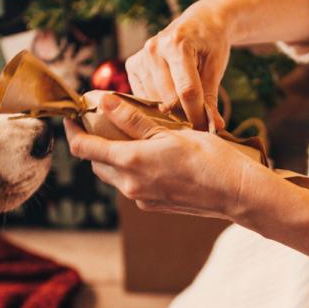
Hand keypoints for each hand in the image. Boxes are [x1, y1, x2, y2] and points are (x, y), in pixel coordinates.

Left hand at [63, 94, 276, 220]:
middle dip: (93, 141)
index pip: (84, 147)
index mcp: (131, 162)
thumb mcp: (170, 131)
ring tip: (127, 134)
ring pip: (114, 175)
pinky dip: (130, 168)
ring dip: (112, 156)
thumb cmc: (210, 158)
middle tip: (101, 120)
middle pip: (96, 163)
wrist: (236, 193)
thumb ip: (134, 119)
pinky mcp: (154, 205)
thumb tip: (105, 102)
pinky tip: (148, 154)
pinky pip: (131, 185)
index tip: (72, 115)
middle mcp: (131, 185)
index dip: (72, 130)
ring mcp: (142, 198)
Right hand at [125, 0, 231, 131]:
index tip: (206, 129)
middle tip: (197, 121)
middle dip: (185, 115)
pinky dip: (156, 102)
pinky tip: (168, 97)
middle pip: (168, 99)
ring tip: (184, 107)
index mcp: (179, 44)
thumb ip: (210, 98)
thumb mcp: (216, 68)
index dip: (197, 114)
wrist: (200, 21)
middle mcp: (154, 49)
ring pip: (154, 101)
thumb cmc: (211, 44)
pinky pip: (142, 96)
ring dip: (170, 111)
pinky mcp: (133, 64)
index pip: (186, 91)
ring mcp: (141, 56)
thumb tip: (215, 127)